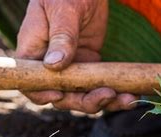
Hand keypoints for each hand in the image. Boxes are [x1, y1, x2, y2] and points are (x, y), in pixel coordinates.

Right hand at [16, 0, 136, 112]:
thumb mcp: (63, 11)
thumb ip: (60, 37)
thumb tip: (54, 65)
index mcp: (32, 52)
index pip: (30, 82)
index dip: (42, 93)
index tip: (61, 93)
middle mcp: (48, 66)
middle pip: (60, 95)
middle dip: (82, 101)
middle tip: (107, 95)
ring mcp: (69, 67)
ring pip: (80, 95)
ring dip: (102, 101)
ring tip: (127, 98)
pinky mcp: (88, 65)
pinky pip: (96, 85)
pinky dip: (113, 92)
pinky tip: (130, 95)